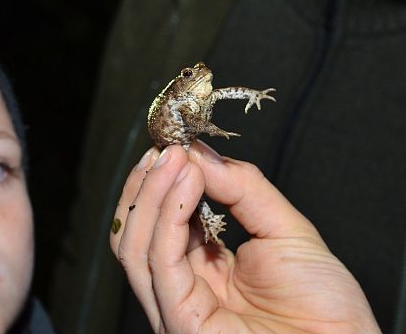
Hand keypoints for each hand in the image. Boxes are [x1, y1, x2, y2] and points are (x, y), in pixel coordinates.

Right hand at [110, 141, 380, 333]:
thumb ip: (241, 188)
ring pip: (137, 245)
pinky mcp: (182, 321)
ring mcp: (177, 306)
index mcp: (202, 268)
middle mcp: (182, 287)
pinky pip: (161, 262)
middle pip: (138, 233)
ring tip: (172, 158)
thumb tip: (198, 152)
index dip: (162, 182)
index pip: (160, 222)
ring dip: (150, 193)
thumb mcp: (282, 227)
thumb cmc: (323, 302)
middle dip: (147, 184)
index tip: (174, 145)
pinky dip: (167, 216)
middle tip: (166, 148)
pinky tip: (186, 182)